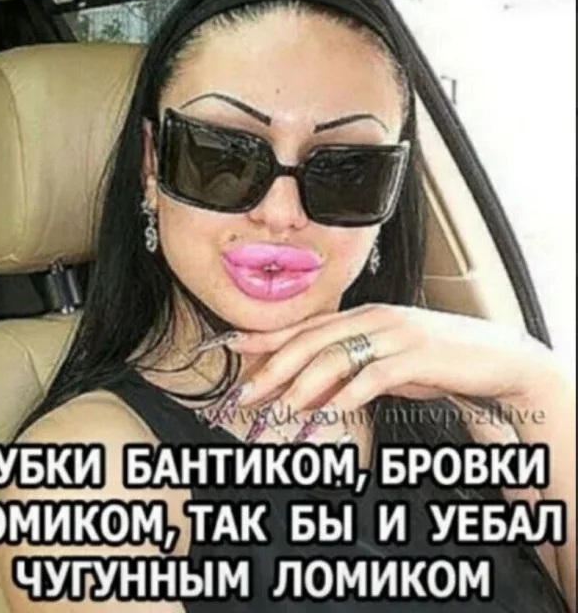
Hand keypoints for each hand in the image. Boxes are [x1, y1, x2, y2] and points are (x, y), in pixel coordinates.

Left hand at [231, 304, 560, 414]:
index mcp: (362, 317)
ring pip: (336, 357)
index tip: (233, 348)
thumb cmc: (437, 359)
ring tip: (279, 412)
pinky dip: (348, 395)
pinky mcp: (417, 354)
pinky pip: (374, 375)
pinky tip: (329, 412)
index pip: (305, 327)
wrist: (494, 356)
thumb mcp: (385, 366)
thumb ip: (348, 375)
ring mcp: (395, 334)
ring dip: (303, 386)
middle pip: (311, 341)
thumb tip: (309, 396)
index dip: (268, 337)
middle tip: (246, 393)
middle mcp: (373, 319)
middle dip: (274, 368)